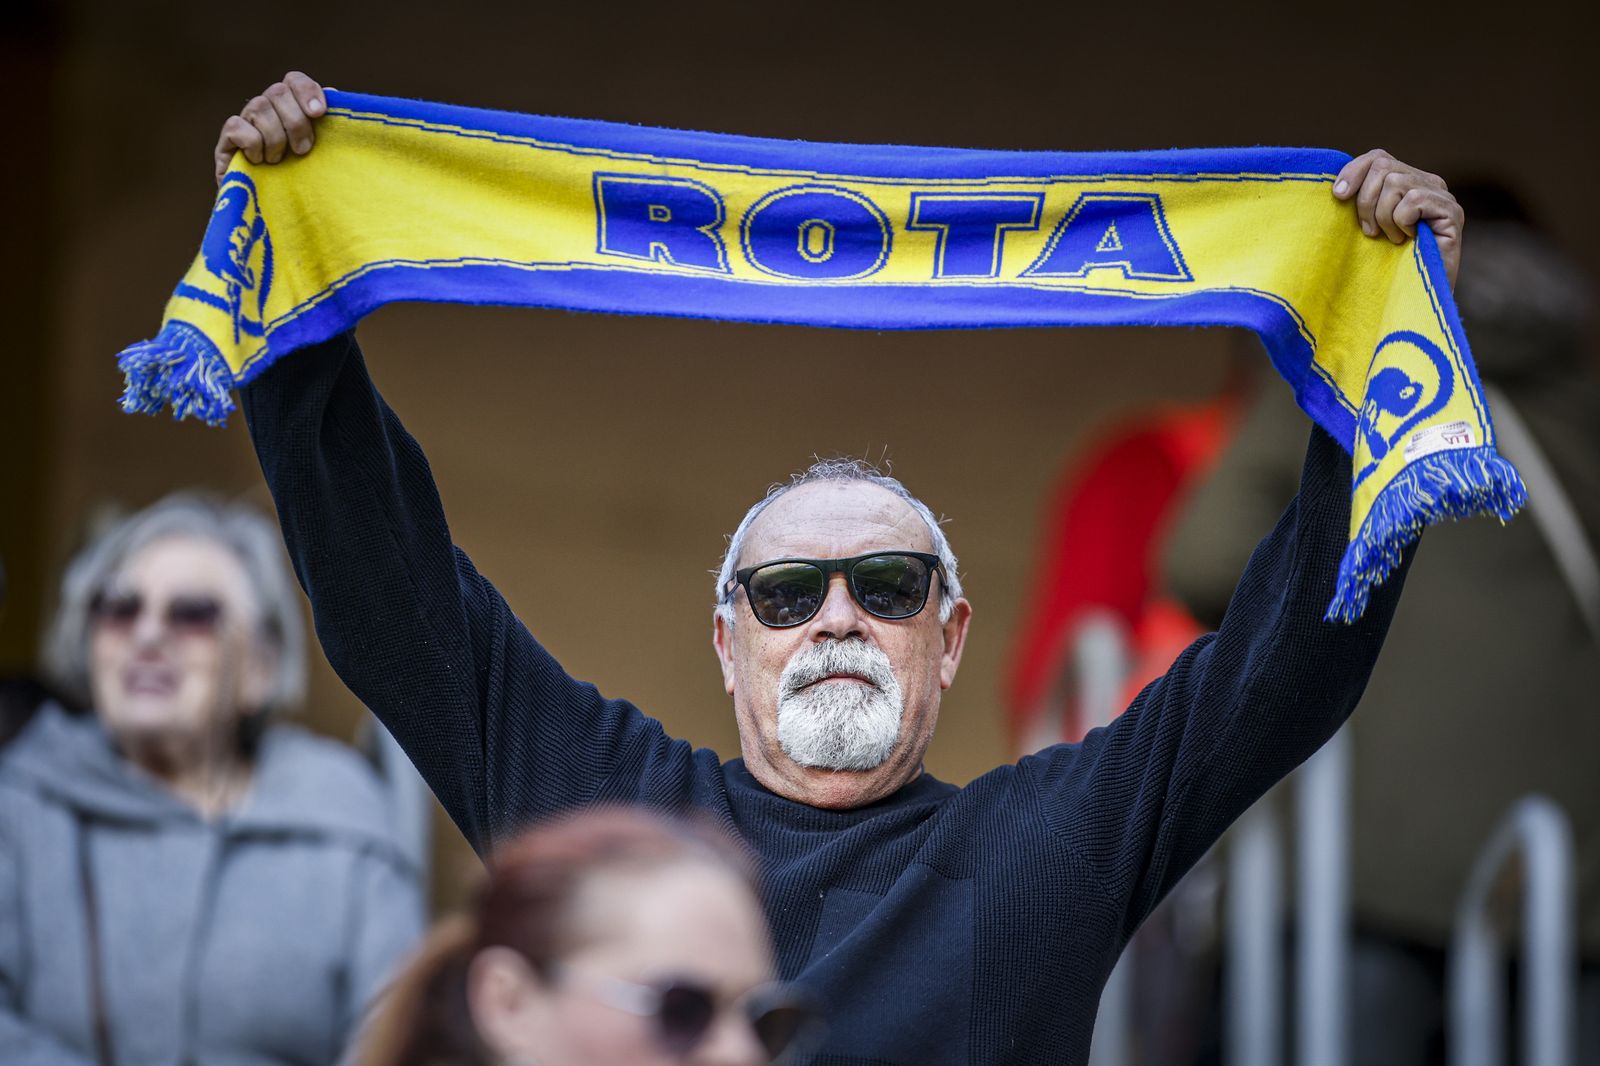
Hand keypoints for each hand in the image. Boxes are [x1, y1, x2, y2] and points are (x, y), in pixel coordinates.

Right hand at [214, 71, 326, 184]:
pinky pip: (237, 127)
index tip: (319, 113)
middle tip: (303, 150)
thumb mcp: (324, 156)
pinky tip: (259, 162)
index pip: (293, 80)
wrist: (276, 217)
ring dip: (275, 138)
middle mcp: (266, 110)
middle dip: (296, 122)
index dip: (306, 90)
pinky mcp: (226, 142)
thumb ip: (329, 128)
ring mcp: (245, 123)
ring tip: (279, 161)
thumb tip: (336, 94)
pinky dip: (253, 145)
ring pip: (259, 107)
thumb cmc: (306, 184)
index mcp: (290, 108)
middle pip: (277, 91)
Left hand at [1333, 149, 1463, 287]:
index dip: (1353, 171)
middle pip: (1383, 167)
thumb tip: (1336, 187)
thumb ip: (1359, 201)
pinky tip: (1408, 239)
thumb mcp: (1364, 227)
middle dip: (1366, 201)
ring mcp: (1443, 196)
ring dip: (1384, 217)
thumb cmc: (1383, 266)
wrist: (1411, 299)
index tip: (1337, 196)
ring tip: (1391, 238)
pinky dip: (1402, 222)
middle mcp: (1428, 183)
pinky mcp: (1452, 212)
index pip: (1377, 157)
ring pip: (1396, 183)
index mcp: (1406, 181)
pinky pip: (1413, 201)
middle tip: (1369, 232)